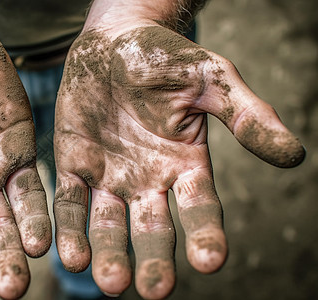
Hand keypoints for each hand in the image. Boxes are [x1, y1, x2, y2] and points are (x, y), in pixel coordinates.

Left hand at [54, 21, 303, 299]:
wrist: (112, 42)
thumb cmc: (165, 58)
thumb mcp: (209, 80)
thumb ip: (246, 116)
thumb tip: (293, 155)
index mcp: (186, 165)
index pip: (199, 208)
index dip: (205, 233)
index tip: (209, 260)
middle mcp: (148, 181)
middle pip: (153, 229)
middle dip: (154, 260)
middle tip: (153, 289)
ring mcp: (110, 178)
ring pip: (109, 225)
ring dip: (109, 254)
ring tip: (109, 281)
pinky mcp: (75, 166)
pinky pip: (70, 203)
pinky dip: (69, 229)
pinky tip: (70, 255)